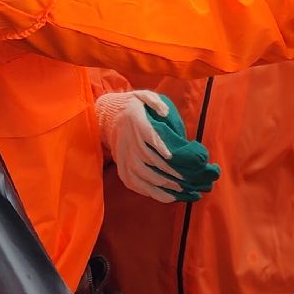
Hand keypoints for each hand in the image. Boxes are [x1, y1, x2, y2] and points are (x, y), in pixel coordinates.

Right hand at [96, 90, 219, 203]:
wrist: (108, 116)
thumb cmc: (134, 107)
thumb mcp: (143, 96)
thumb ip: (155, 102)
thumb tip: (165, 112)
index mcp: (134, 120)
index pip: (146, 135)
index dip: (158, 146)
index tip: (172, 155)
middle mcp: (127, 140)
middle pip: (146, 159)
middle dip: (167, 170)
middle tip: (186, 179)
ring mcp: (123, 156)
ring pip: (141, 174)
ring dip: (160, 184)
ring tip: (181, 190)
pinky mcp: (122, 167)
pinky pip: (134, 183)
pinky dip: (150, 192)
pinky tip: (167, 197)